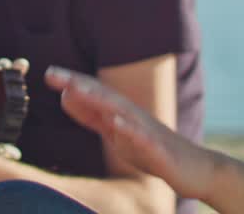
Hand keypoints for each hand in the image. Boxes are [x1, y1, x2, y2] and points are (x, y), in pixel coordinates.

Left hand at [46, 66, 218, 200]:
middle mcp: (133, 116)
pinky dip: (129, 128)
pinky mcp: (160, 150)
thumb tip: (64, 97)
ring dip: (97, 99)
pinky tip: (115, 121)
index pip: (93, 95)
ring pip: (120, 111)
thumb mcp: (116, 134)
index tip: (47, 74)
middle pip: (102, 96)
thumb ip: (92, 116)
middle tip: (51, 73)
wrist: (196, 169)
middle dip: (77, 84)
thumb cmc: (153, 150)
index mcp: (121, 114)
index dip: (71, 83)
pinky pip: (143, 138)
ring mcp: (147, 131)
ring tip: (74, 88)